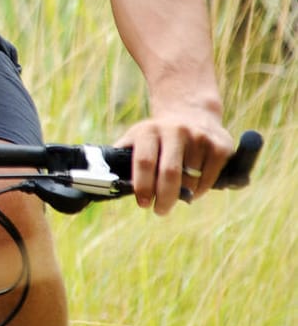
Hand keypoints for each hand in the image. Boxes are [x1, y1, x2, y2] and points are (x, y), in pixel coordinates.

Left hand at [116, 101, 232, 214]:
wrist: (192, 114)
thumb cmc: (156, 137)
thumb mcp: (136, 139)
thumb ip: (122, 158)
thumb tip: (105, 183)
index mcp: (148, 130)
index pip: (144, 162)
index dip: (143, 186)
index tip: (143, 203)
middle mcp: (175, 131)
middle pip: (170, 173)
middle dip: (164, 198)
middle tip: (160, 211)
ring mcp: (199, 137)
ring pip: (191, 180)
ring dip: (183, 194)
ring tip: (177, 193)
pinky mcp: (219, 147)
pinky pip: (208, 180)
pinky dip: (200, 191)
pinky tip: (194, 187)